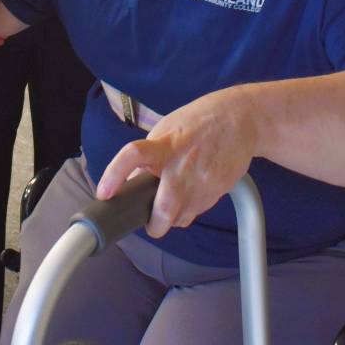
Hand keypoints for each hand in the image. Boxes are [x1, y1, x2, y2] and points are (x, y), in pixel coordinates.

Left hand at [95, 86, 258, 238]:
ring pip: (182, 217)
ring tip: (171, 207)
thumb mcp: (167, 129)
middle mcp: (182, 164)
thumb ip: (149, 154)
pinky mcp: (218, 190)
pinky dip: (189, 211)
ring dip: (172, 219)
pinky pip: (197, 212)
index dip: (114, 175)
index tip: (103, 194)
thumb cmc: (198, 122)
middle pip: (164, 208)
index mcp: (164, 144)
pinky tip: (190, 197)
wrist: (241, 119)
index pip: (133, 156)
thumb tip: (129, 182)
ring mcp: (202, 180)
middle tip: (151, 224)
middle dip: (155, 225)